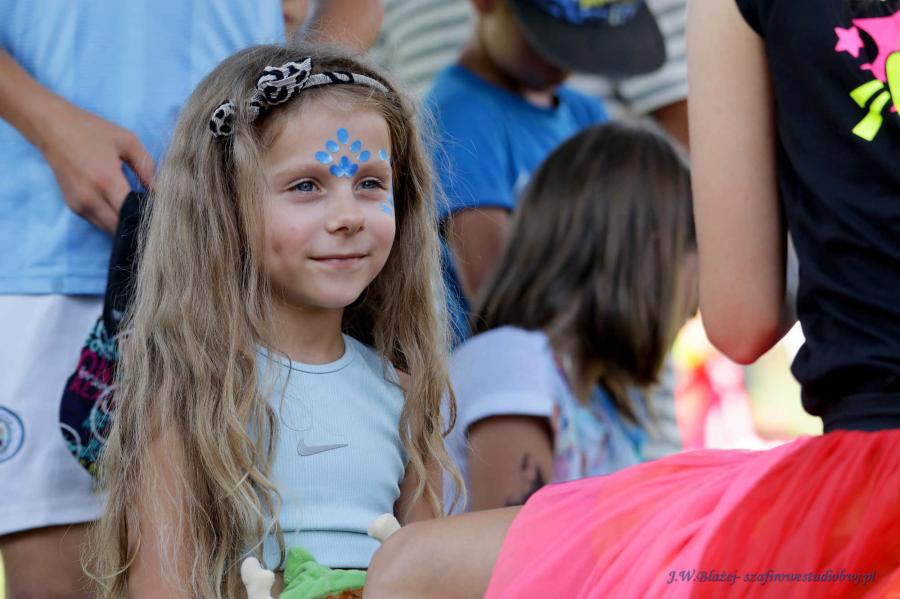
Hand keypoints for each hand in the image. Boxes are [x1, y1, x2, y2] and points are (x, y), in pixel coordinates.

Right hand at [38, 101, 154, 233]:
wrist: (51, 128)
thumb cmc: (91, 131)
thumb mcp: (127, 141)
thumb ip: (147, 167)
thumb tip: (160, 191)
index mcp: (106, 180)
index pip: (133, 213)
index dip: (148, 216)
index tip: (161, 212)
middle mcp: (90, 198)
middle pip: (121, 227)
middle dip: (137, 224)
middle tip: (151, 215)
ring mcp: (79, 205)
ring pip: (109, 230)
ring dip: (124, 224)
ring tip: (137, 211)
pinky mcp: (74, 207)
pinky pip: (99, 223)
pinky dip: (112, 220)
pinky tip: (121, 207)